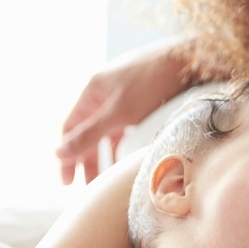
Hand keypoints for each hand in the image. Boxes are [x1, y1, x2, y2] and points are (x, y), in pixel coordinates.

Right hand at [57, 38, 191, 183]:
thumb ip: (89, 135)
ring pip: (107, 131)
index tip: (68, 182)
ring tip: (105, 179)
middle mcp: (104, 92)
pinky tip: (124, 159)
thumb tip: (58, 153)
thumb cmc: (152, 83)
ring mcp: (124, 95)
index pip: (70, 128)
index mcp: (92, 91)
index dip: (67, 155)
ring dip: (104, 154)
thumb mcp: (118, 113)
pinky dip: (121, 143)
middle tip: (86, 187)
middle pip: (87, 131)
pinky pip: (124, 127)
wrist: (190, 61)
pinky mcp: (142, 100)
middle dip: (86, 159)